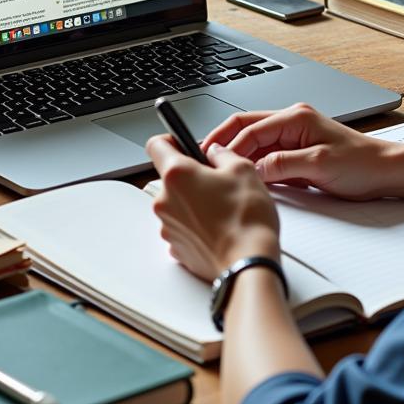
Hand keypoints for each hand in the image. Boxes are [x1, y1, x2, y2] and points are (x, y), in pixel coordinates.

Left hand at [145, 135, 279, 282]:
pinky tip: (218, 226)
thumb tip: (216, 153)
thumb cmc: (246, 220)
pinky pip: (182, 226)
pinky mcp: (176, 247)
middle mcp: (165, 201)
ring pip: (176, 203)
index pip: (156, 145)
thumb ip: (223, 154)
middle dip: (191, 176)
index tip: (182, 143)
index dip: (171, 140)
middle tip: (217, 181)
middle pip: (170, 177)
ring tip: (222, 207)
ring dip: (194, 201)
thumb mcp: (243, 169)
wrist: (248, 264)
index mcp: (177, 175)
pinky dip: (196, 224)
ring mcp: (168, 226)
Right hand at [202, 102, 395, 200]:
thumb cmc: (362, 164)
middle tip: (201, 159)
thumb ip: (282, 165)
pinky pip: (265, 156)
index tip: (211, 161)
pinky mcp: (296, 153)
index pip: (249, 127)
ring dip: (235, 155)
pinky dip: (251, 165)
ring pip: (253, 143)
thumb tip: (253, 169)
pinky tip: (243, 177)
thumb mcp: (318, 166)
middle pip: (244, 128)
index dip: (227, 146)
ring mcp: (293, 137)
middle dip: (221, 143)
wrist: (387, 171)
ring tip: (217, 171)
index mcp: (295, 118)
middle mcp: (291, 122)